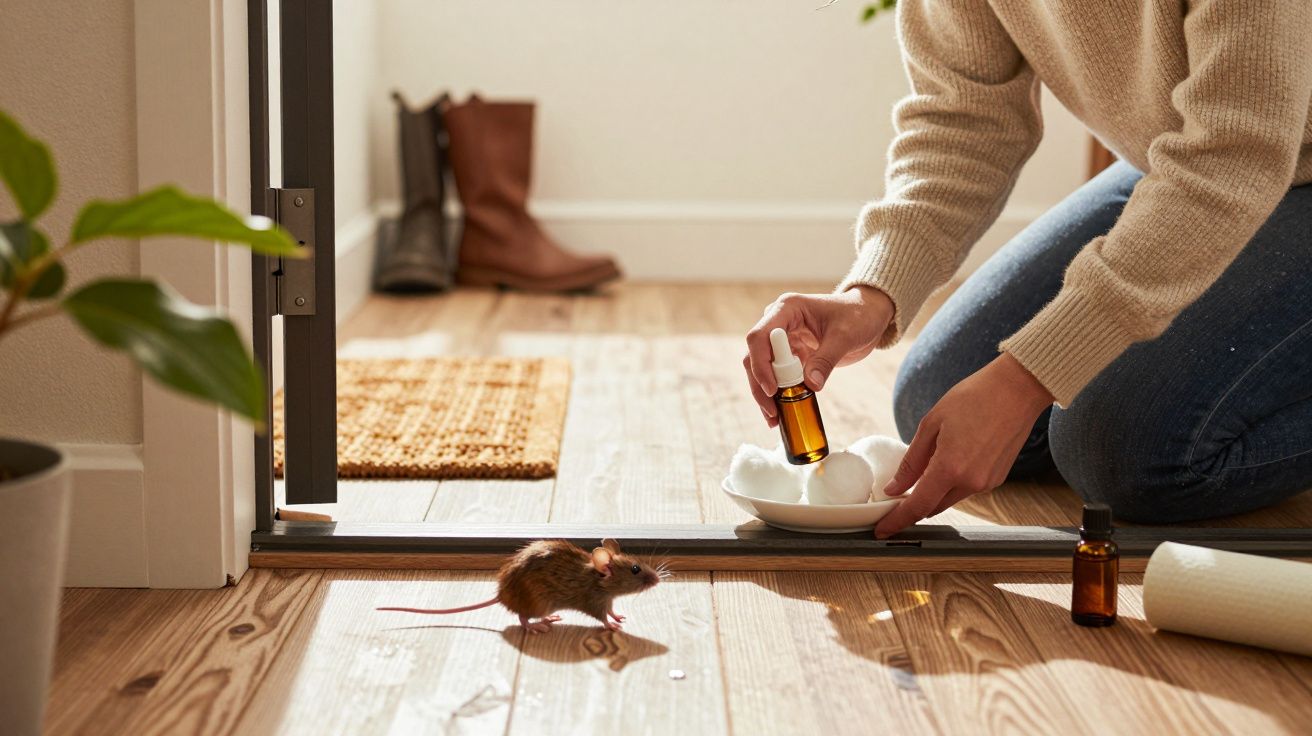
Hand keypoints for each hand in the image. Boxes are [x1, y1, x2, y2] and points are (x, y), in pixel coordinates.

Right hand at [744, 286, 894, 426]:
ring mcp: (782, 339)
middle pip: (754, 355)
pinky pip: (775, 375)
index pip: (760, 336)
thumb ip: (826, 359)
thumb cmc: (858, 316)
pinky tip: (779, 411)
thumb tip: (811, 385)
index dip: (760, 364)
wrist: (868, 315)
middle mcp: (778, 322)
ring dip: (763, 393)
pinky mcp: (789, 354)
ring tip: (774, 418)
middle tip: (772, 411)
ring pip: (760, 367)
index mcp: (787, 309)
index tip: (772, 389)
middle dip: (759, 385)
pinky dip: (776, 393)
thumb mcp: (845, 336)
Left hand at [874, 352, 1053, 537]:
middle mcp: (971, 482)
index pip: (917, 506)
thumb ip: (911, 461)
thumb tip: (894, 487)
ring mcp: (987, 483)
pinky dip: (952, 483)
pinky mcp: (998, 479)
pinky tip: (950, 461)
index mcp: (950, 468)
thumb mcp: (931, 424)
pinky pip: (967, 489)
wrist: (1018, 390)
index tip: (882, 530)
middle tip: (894, 499)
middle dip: (913, 507)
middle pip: (933, 507)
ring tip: (923, 471)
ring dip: (934, 493)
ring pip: (950, 499)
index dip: (897, 521)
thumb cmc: (973, 398)